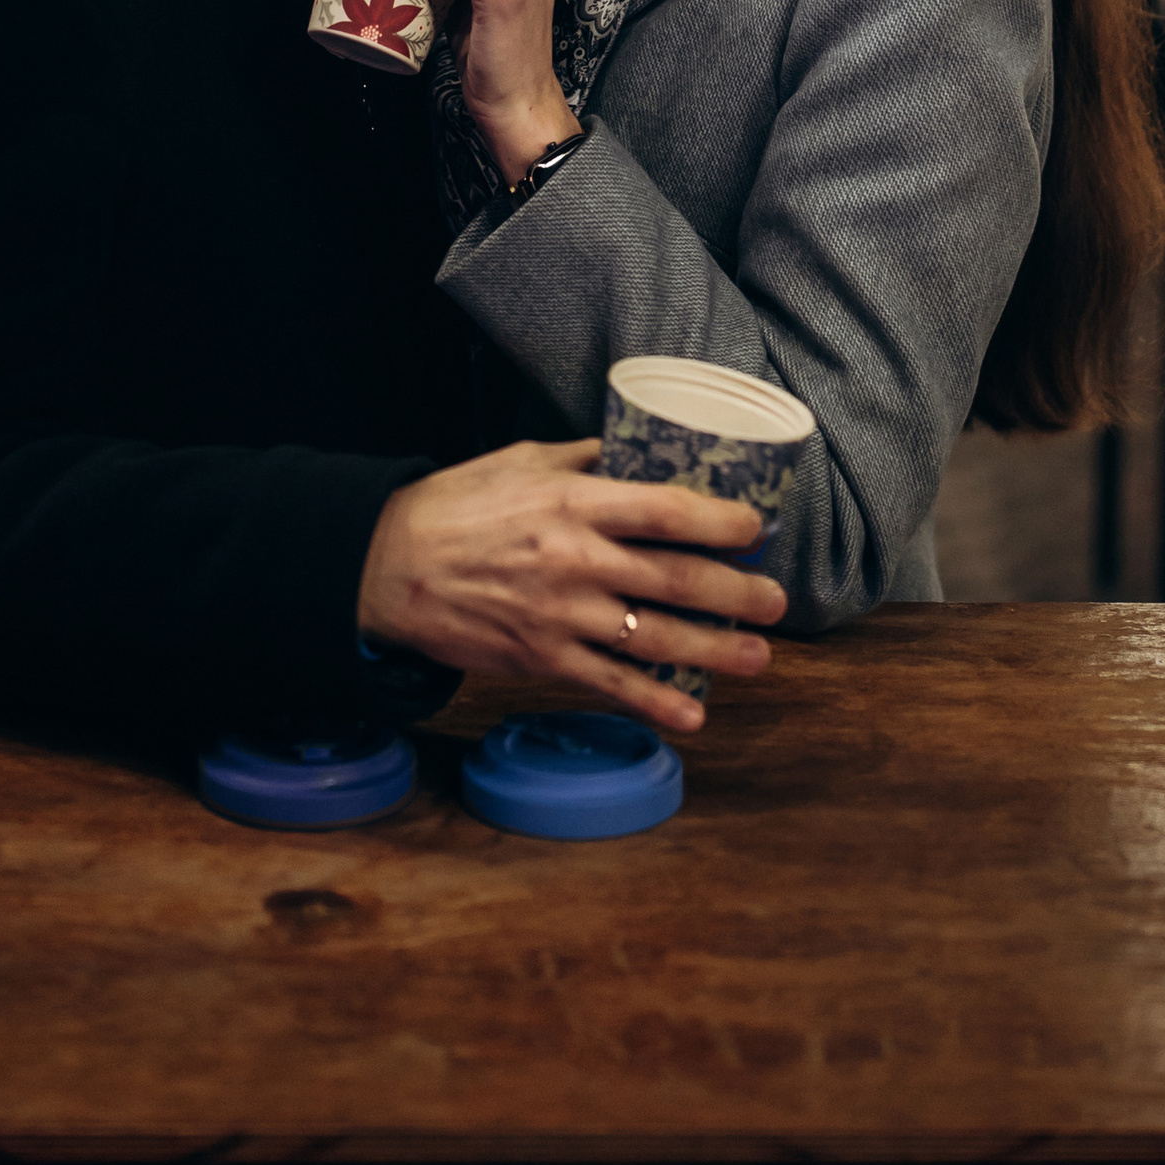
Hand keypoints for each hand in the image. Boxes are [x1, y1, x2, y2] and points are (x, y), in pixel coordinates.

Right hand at [357, 438, 784, 738]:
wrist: (389, 564)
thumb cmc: (456, 505)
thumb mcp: (523, 459)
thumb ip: (586, 457)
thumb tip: (640, 449)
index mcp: (573, 502)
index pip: (666, 511)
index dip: (722, 522)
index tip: (757, 527)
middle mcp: (576, 560)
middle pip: (675, 579)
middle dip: (735, 593)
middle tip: (775, 600)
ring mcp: (561, 616)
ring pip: (654, 638)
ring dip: (715, 650)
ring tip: (758, 655)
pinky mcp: (541, 658)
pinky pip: (609, 685)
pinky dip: (654, 702)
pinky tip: (692, 715)